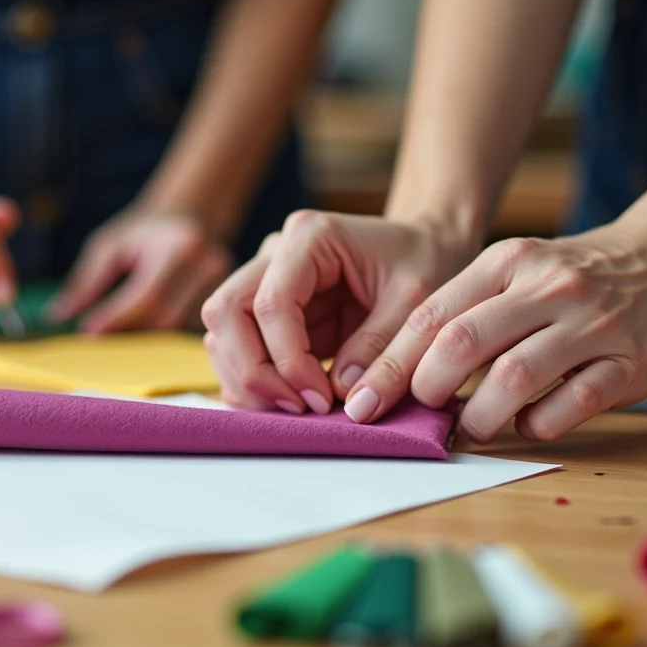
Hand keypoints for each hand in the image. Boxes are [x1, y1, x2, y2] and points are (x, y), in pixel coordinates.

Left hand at [51, 209, 232, 332]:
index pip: (149, 293)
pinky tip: (144, 335)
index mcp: (179, 245)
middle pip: (166, 316)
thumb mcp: (110, 245)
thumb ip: (87, 281)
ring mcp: (222, 285)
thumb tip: (57, 315)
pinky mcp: (227, 301)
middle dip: (130, 332)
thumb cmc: (144, 233)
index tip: (88, 331)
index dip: (117, 316)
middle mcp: (207, 264)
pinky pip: (190, 331)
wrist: (190, 218)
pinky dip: (164, 338)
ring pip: (179, 329)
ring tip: (120, 336)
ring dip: (145, 339)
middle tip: (99, 337)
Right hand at [200, 211, 476, 412]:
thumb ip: (382, 349)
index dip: (286, 359)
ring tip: (297, 408)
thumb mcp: (418, 303)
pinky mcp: (266, 312)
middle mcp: (275, 253)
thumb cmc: (425, 263)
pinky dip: (252, 383)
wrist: (426, 249)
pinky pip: (237, 350)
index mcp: (310, 237)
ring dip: (248, 380)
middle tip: (299, 408)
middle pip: (224, 313)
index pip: (269, 303)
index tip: (322, 398)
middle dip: (253, 370)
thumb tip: (345, 399)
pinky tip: (288, 402)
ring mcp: (265, 281)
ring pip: (220, 334)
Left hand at [343, 216, 646, 440]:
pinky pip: (572, 403)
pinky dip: (539, 424)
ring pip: (514, 377)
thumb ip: (467, 310)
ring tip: (473, 426)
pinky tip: (528, 425)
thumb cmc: (576, 278)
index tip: (365, 401)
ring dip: (481, 415)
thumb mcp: (517, 270)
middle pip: (463, 342)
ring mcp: (590, 323)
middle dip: (428, 387)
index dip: (391, 363)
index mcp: (507, 262)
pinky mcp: (629, 362)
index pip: (432, 314)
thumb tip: (401, 374)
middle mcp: (546, 287)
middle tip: (423, 409)